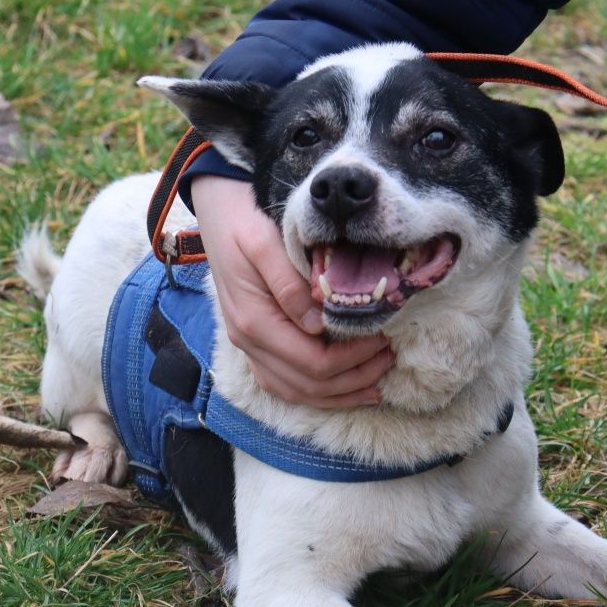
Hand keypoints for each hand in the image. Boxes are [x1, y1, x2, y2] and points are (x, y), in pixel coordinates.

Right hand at [192, 176, 392, 407]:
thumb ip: (290, 285)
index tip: (381, 339)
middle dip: (355, 378)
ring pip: (297, 392)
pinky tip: (343, 385)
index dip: (353, 360)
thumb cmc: (243, 223)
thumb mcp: (265, 243)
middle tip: (388, 355)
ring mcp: (249, 348)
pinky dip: (317, 391)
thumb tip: (318, 325)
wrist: (218, 213)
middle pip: (309, 385)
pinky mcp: (254, 344)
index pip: (313, 362)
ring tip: (376, 380)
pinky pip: (284, 384)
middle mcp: (248, 343)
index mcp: (254, 321)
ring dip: (339, 392)